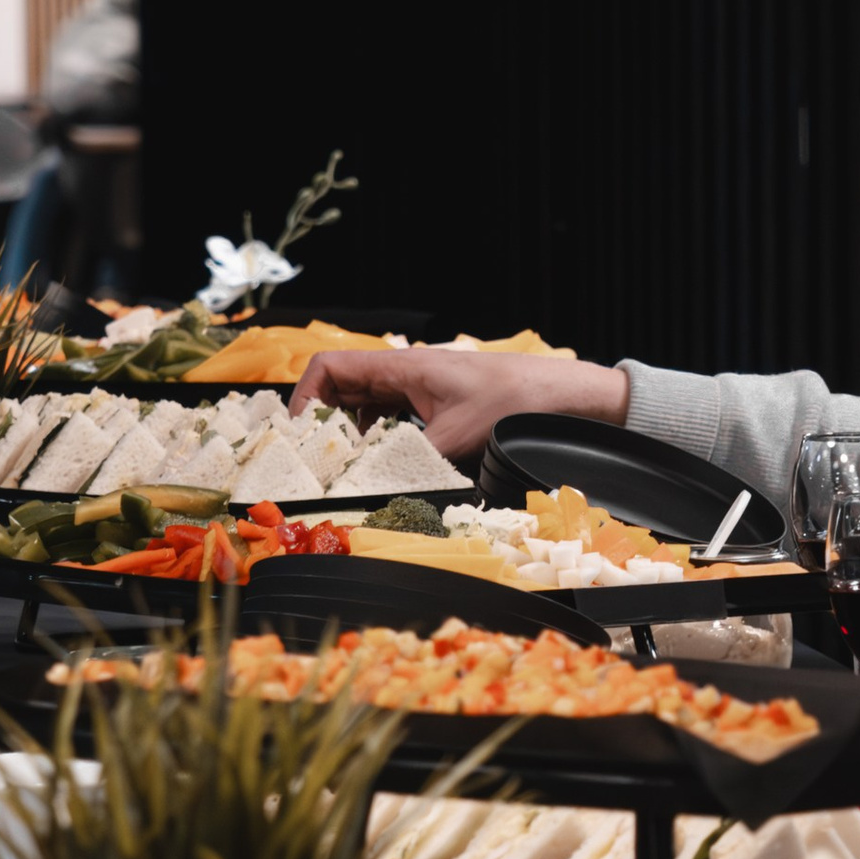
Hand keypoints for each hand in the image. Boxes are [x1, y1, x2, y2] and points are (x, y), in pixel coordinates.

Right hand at [287, 343, 628, 464]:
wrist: (561, 395)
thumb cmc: (513, 402)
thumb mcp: (456, 439)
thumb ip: (411, 462)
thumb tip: (375, 491)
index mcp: (402, 367)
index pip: (331, 368)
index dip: (305, 397)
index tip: (298, 434)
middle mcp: (406, 373)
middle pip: (342, 388)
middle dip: (323, 422)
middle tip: (315, 460)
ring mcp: (421, 388)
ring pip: (366, 405)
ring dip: (350, 433)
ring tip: (344, 468)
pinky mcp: (436, 404)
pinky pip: (391, 417)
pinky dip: (379, 437)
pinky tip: (382, 462)